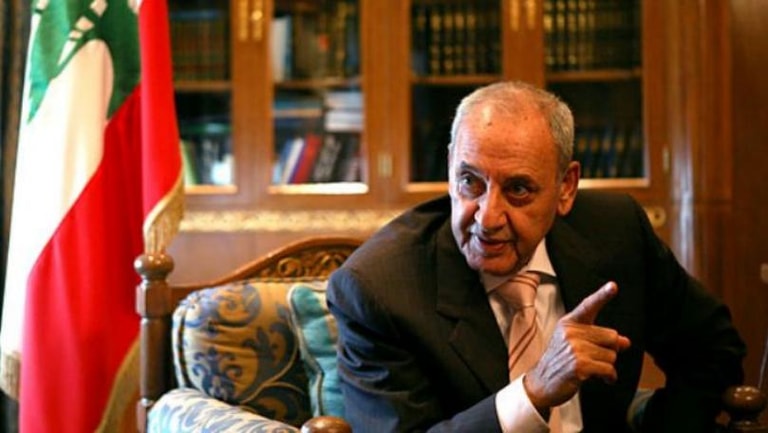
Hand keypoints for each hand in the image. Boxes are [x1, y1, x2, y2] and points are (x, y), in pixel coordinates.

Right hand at [523, 281, 630, 410]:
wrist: (541, 383)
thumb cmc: (560, 362)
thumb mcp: (575, 344)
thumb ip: (599, 339)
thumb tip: (625, 342)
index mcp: (569, 323)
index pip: (588, 306)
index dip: (602, 295)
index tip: (613, 286)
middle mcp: (571, 333)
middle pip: (611, 336)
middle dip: (610, 350)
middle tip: (598, 358)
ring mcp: (574, 349)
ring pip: (611, 355)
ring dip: (608, 366)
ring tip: (595, 370)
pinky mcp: (579, 366)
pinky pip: (608, 369)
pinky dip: (609, 376)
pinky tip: (602, 379)